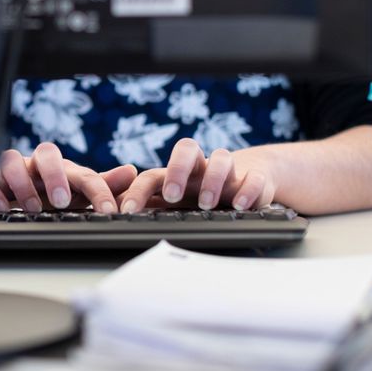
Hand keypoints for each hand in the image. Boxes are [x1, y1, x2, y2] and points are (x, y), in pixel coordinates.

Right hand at [0, 142, 134, 213]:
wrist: (3, 181)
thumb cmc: (45, 188)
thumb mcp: (74, 190)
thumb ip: (101, 184)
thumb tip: (132, 172)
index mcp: (63, 169)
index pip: (85, 174)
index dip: (98, 190)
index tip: (108, 211)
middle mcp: (37, 165)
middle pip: (47, 153)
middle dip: (56, 177)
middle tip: (62, 202)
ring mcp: (11, 169)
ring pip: (13, 160)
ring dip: (23, 184)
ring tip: (32, 208)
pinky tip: (0, 206)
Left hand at [117, 137, 277, 212]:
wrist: (252, 175)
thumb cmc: (203, 191)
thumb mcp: (177, 201)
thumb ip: (150, 208)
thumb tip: (117, 221)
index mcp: (176, 173)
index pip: (152, 174)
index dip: (137, 191)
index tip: (128, 212)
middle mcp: (201, 167)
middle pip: (187, 149)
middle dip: (177, 171)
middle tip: (172, 196)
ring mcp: (229, 170)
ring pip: (221, 158)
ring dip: (212, 179)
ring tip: (207, 204)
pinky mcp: (255, 178)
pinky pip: (254, 177)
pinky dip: (249, 189)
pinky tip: (241, 205)